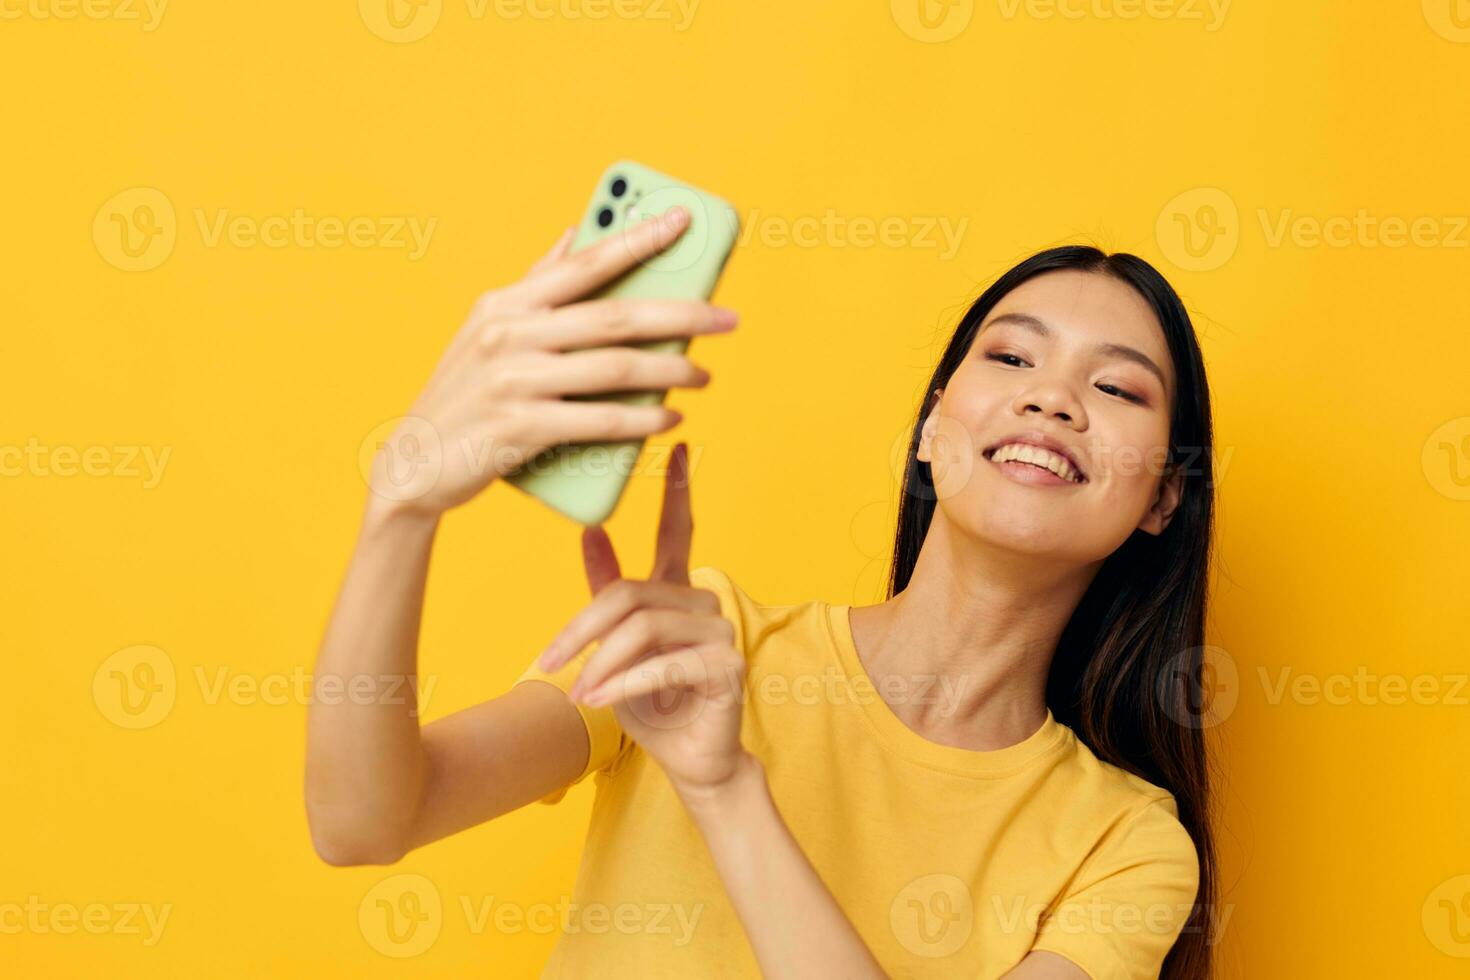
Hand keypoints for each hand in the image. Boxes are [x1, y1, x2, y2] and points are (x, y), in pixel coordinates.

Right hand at [367, 207, 738, 515]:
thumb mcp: (486, 329)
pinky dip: (641, 419)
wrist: (414, 466)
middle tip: (727, 318)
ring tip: (704, 375)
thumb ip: (535, 285)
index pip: (584, 263)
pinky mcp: (520, 428)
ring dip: (670, 372)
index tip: (684, 219)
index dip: (638, 239)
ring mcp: (513, 382)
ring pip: (614, 368)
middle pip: (614, 317)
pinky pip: (598, 420)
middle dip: (681, 314)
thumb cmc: (463, 394)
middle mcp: (509, 334)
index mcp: (506, 303)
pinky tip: (669, 417)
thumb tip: (574, 233)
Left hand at [534, 442, 748, 795]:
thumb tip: (589, 530)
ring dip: (601, 664)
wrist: (690, 761)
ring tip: (578, 692)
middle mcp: (702, 605)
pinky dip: (624, 684)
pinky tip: (600, 701)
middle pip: (630, 594)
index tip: (677, 446)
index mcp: (679, 593)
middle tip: (549, 661)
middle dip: (582, 630)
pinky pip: (663, 664)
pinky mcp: (726, 666)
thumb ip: (608, 589)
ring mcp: (720, 633)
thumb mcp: (616, 645)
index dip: (676, 490)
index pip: (678, 530)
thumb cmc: (652, 704)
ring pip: (642, 628)